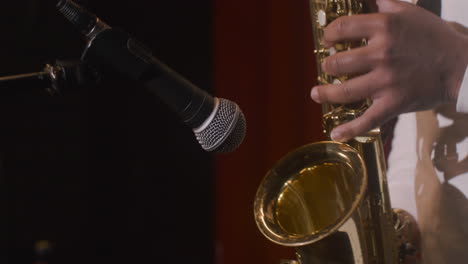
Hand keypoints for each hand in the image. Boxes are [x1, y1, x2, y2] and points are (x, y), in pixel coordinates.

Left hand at [310, 0, 467, 141]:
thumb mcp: (411, 12)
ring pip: (345, 90)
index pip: (343, 27)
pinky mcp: (394, 103)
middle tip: (327, 67)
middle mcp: (382, 53)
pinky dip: (349, 129)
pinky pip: (367, 119)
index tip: (327, 40)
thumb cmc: (435, 38)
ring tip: (316, 93)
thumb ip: (385, 4)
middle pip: (338, 61)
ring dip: (325, 93)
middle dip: (327, 65)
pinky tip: (335, 133)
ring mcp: (387, 80)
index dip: (329, 34)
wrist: (462, 66)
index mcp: (385, 28)